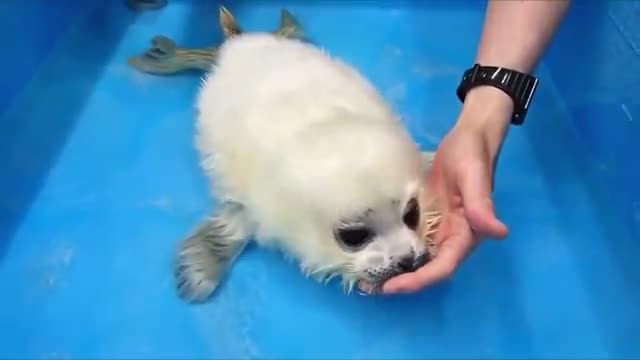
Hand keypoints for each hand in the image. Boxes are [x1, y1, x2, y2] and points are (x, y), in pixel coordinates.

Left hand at [382, 87, 512, 292]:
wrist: (469, 137)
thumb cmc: (473, 155)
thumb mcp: (475, 178)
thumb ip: (482, 205)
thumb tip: (499, 232)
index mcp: (466, 234)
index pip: (443, 267)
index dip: (419, 280)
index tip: (393, 287)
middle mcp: (452, 238)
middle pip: (428, 269)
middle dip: (402, 281)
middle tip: (369, 286)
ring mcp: (439, 229)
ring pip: (418, 258)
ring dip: (396, 269)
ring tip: (366, 277)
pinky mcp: (427, 219)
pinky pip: (411, 240)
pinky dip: (395, 249)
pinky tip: (374, 250)